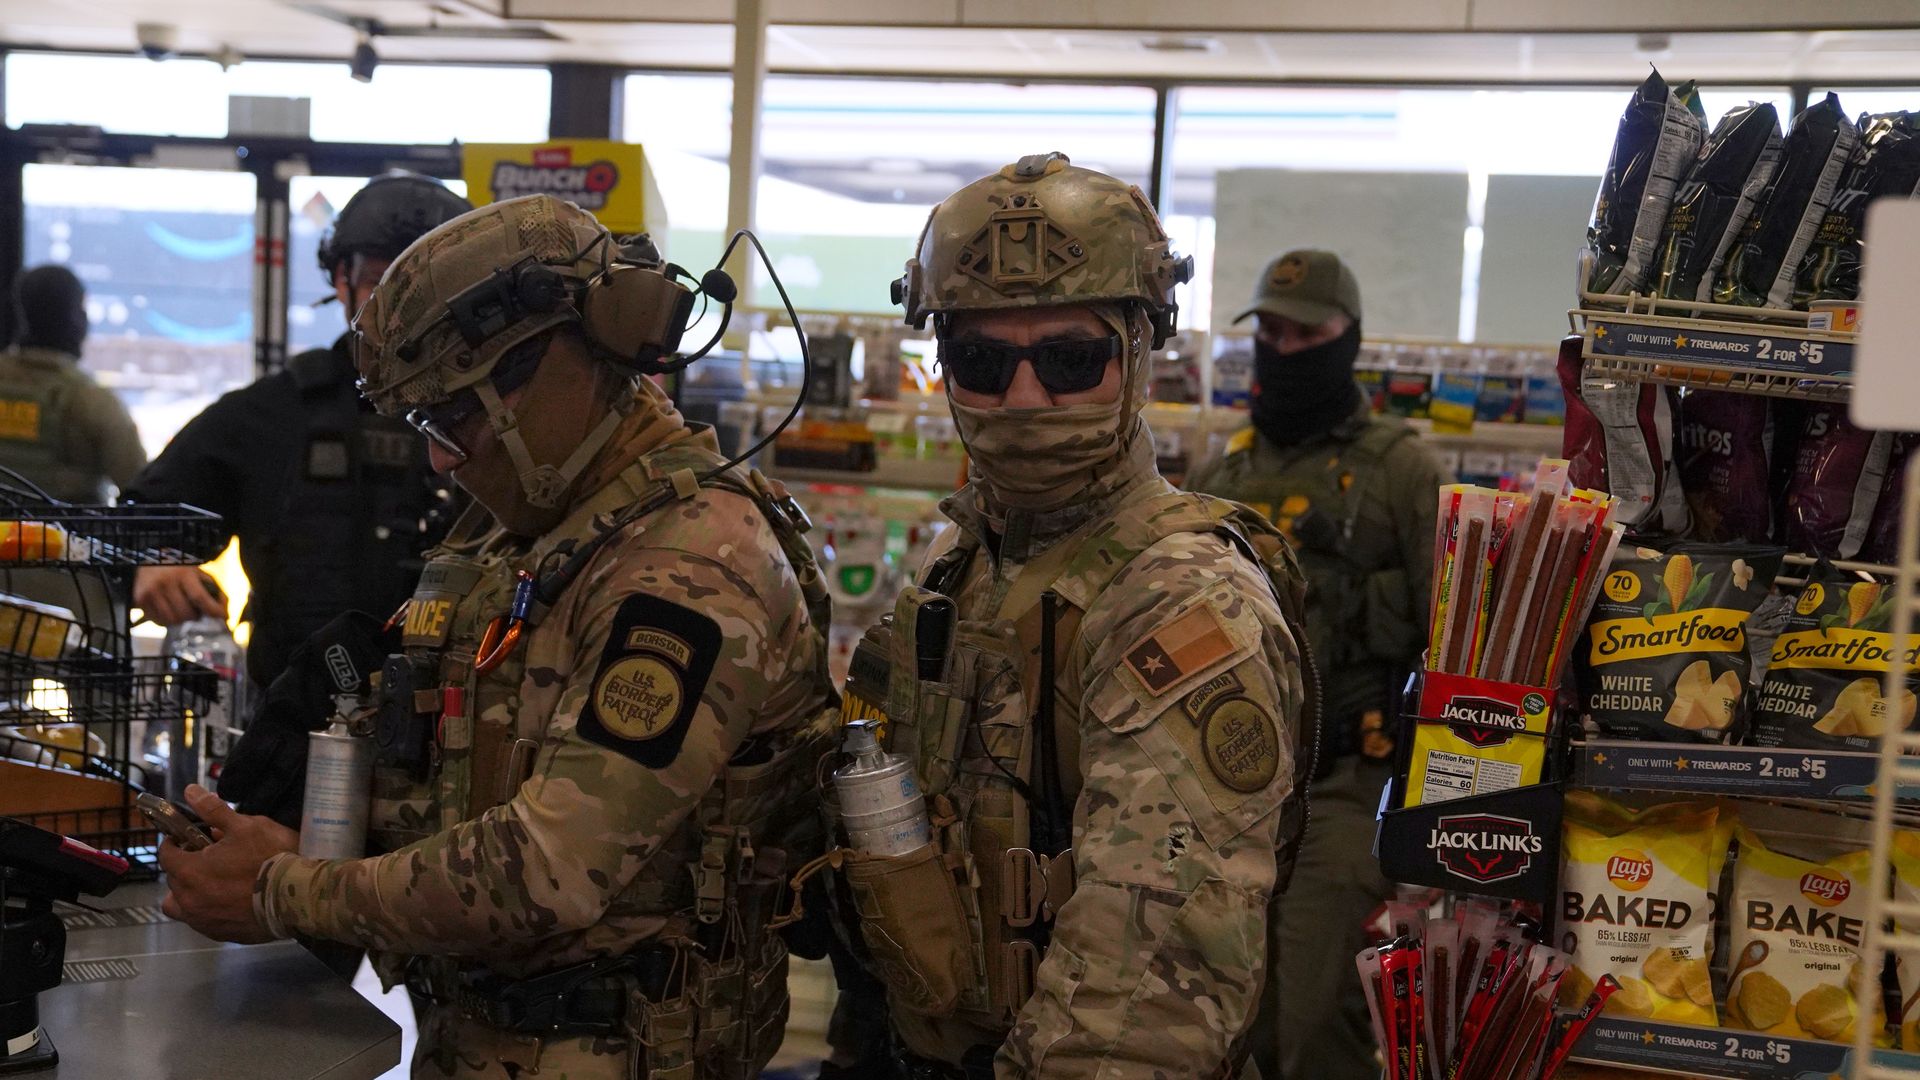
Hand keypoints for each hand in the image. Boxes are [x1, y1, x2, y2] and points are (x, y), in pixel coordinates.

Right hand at [134, 566, 226, 625]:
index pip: (199, 597)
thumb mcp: (198, 573)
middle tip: (196, 611)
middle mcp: (165, 582)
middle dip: (195, 616)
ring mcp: (150, 592)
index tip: (224, 617)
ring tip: (182, 610)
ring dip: (181, 620)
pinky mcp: (140, 600)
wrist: (149, 560)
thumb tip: (224, 613)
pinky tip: (170, 610)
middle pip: (186, 613)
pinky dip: (167, 621)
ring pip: (172, 620)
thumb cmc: (179, 570)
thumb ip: (213, 591)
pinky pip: (158, 621)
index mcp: (183, 573)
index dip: (213, 610)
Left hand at [160, 784, 298, 943]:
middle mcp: (189, 900)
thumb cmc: (271, 857)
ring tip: (212, 884)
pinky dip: (209, 909)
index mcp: (189, 871)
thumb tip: (190, 791)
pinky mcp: (221, 935)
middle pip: (173, 880)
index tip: (188, 837)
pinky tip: (231, 900)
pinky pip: (203, 921)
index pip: (166, 854)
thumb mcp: (246, 826)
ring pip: (182, 907)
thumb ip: (214, 810)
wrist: (299, 897)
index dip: (175, 842)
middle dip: (185, 866)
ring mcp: (204, 921)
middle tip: (210, 856)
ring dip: (189, 893)